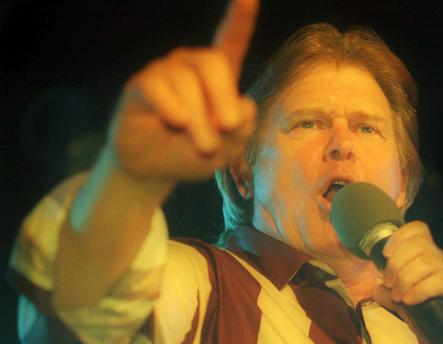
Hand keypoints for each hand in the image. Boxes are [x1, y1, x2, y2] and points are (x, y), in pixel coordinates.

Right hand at [107, 0, 258, 182]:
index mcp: (219, 75)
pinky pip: (157, 87)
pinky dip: (171, 108)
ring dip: (199, 120)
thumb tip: (244, 103)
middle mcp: (191, 66)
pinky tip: (176, 122)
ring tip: (203, 146)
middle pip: (212, 61)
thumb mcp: (228, 149)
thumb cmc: (193, 153)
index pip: (231, 39)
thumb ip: (242, 129)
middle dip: (223, 97)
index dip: (240, 17)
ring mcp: (165, 72)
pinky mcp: (141, 85)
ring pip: (187, 83)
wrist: (154, 169)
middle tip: (228, 128)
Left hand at [372, 221, 442, 343]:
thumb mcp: (410, 307)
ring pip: (425, 261)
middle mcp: (440, 259)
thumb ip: (392, 297)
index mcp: (429, 258)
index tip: (385, 255)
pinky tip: (411, 302)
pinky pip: (436, 280)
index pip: (417, 230)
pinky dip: (419, 290)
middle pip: (417, 243)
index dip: (399, 236)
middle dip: (396, 263)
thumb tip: (375, 288)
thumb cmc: (441, 317)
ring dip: (405, 279)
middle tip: (391, 285)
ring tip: (399, 297)